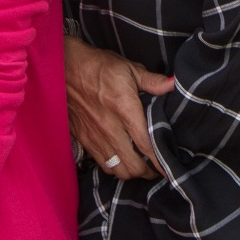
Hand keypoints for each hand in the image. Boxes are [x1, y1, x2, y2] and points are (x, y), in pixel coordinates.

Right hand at [64, 36, 171, 182]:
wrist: (64, 68)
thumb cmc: (99, 67)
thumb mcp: (129, 69)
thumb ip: (153, 82)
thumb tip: (175, 84)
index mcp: (125, 110)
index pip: (146, 145)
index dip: (160, 162)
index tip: (170, 169)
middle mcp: (110, 128)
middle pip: (133, 166)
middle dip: (148, 171)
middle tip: (156, 166)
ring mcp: (95, 137)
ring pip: (118, 171)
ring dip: (131, 172)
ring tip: (140, 165)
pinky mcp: (84, 139)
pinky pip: (103, 164)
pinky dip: (114, 167)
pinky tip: (121, 159)